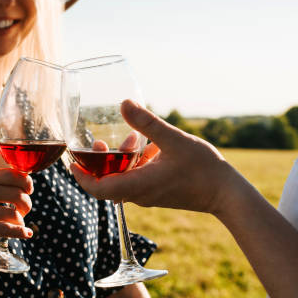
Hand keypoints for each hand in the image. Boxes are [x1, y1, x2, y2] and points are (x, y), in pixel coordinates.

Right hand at [0, 168, 33, 262]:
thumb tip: (26, 181)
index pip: (11, 173)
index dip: (27, 183)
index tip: (29, 191)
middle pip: (17, 192)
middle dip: (27, 204)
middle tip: (24, 212)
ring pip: (14, 212)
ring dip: (22, 221)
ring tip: (19, 225)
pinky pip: (7, 229)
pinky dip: (20, 233)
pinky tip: (26, 235)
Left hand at [71, 100, 236, 213]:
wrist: (227, 193)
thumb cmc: (204, 169)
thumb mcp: (174, 140)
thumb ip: (148, 123)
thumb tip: (124, 103)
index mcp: (138, 186)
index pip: (98, 188)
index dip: (80, 176)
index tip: (70, 161)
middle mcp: (139, 194)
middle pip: (105, 184)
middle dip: (97, 164)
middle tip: (94, 143)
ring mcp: (149, 195)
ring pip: (122, 180)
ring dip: (119, 161)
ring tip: (126, 138)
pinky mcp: (158, 192)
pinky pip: (136, 180)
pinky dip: (133, 164)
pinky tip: (146, 146)